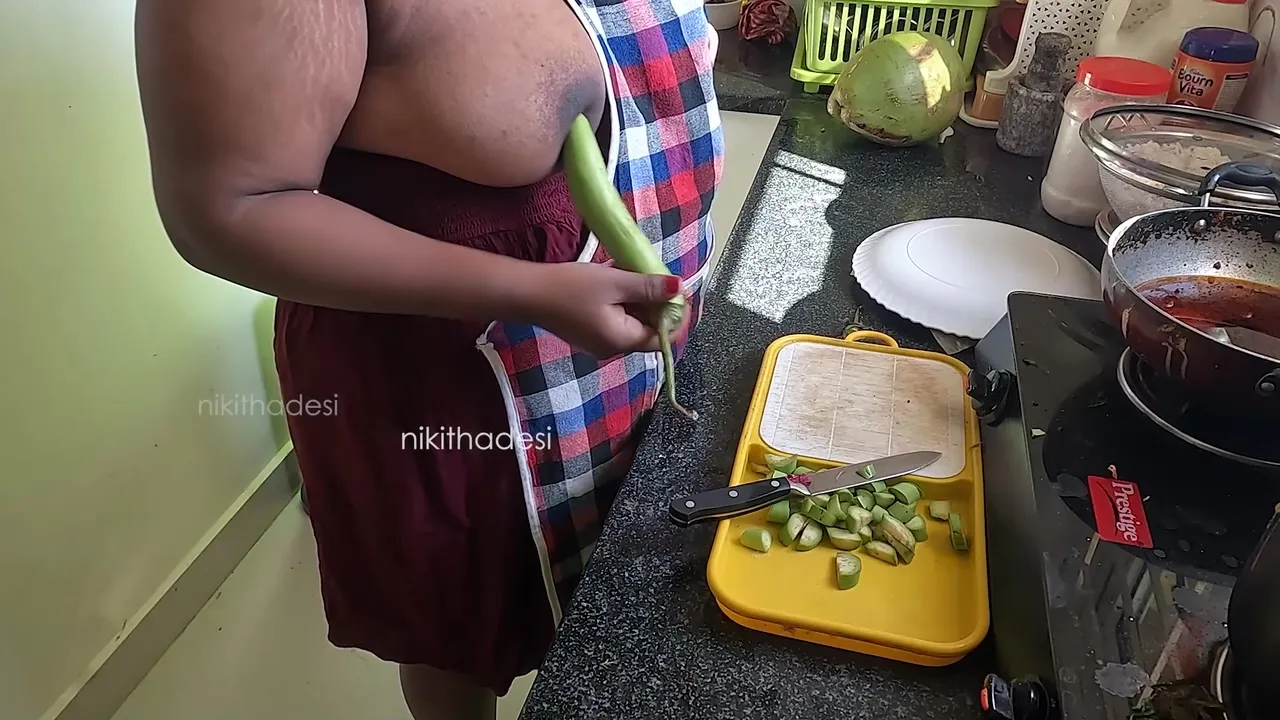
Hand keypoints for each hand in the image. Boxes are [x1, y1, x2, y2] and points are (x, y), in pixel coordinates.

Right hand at [528, 262, 690, 358]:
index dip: (676, 315)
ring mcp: (599, 340)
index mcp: (623, 341)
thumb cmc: (570, 288)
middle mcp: (613, 347)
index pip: (664, 337)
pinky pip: (615, 317)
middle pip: (648, 328)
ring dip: (639, 297)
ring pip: (632, 320)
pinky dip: (622, 299)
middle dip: (657, 302)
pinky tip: (617, 276)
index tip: (678, 289)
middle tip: (655, 273)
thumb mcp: (615, 283)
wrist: (526, 293)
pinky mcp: (588, 330)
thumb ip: (649, 287)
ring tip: (636, 270)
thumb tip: (680, 288)